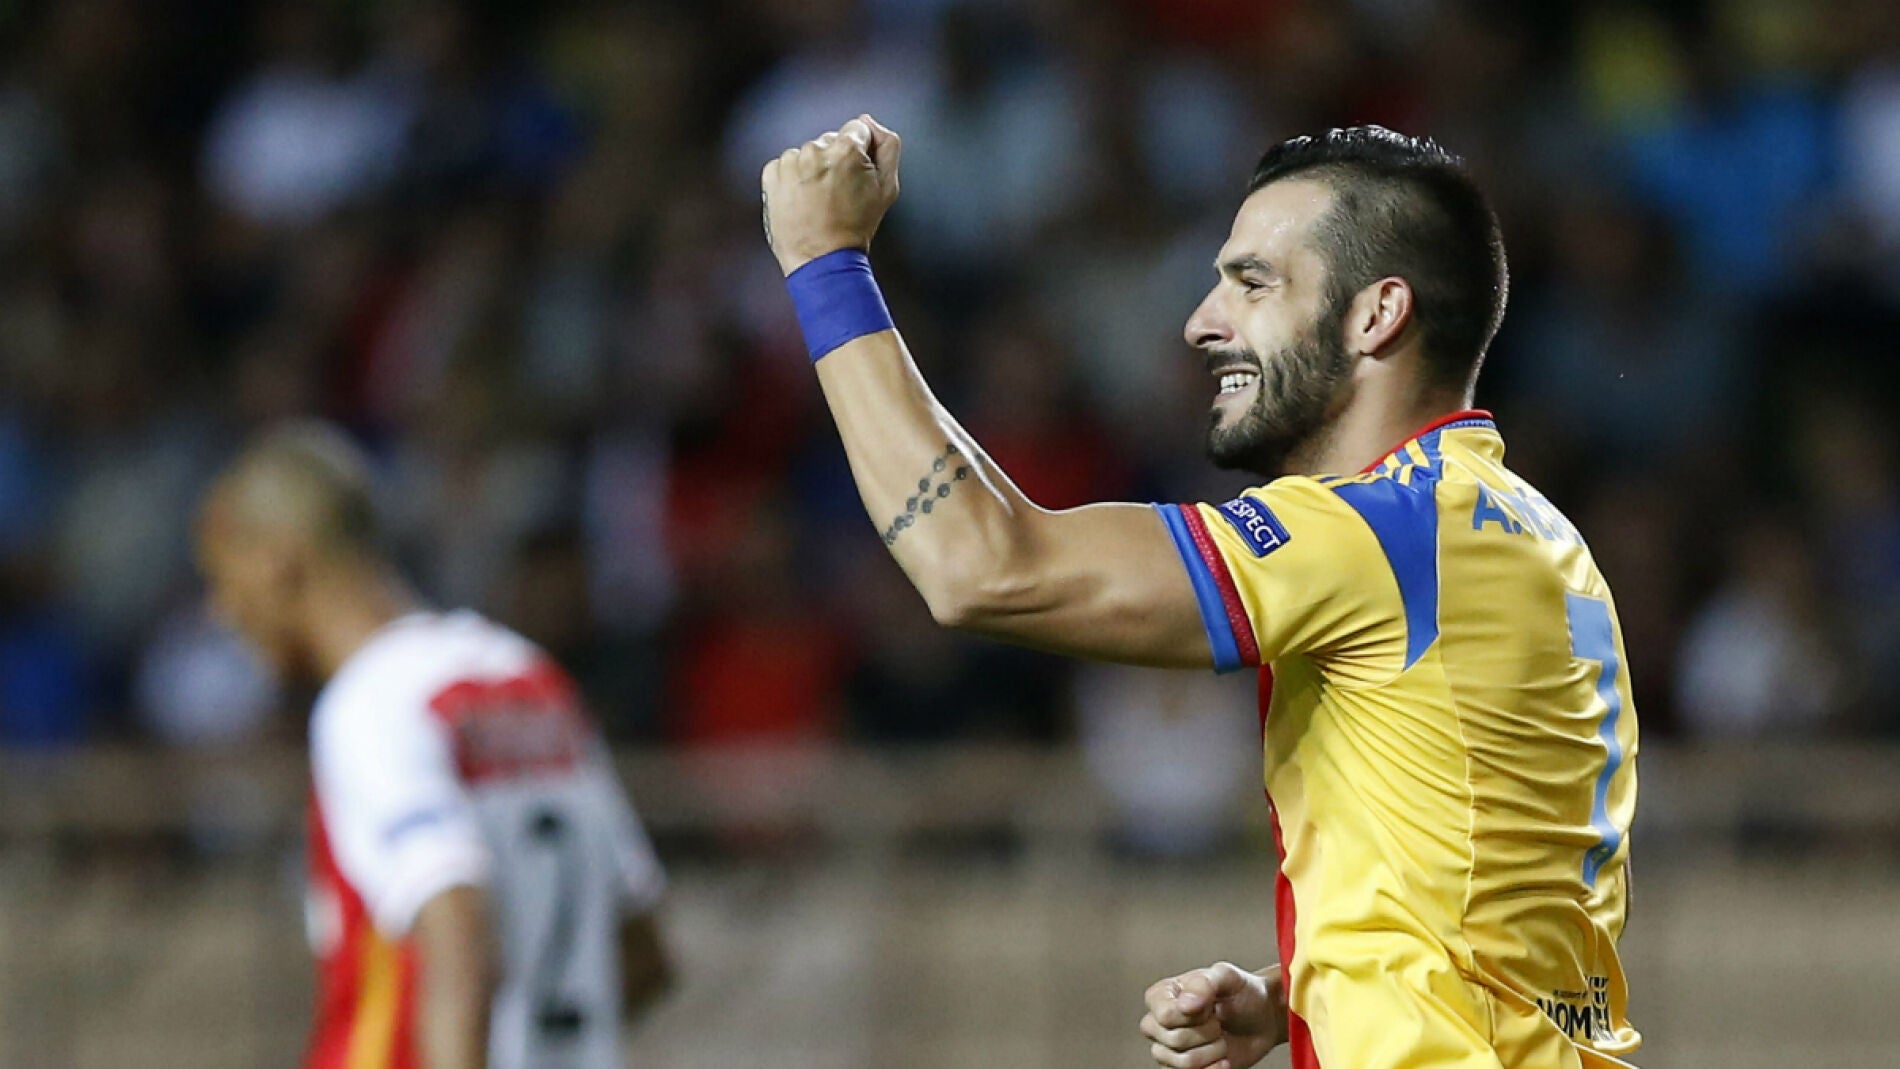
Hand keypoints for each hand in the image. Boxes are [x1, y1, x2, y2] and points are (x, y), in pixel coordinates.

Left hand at [760, 113, 900, 274]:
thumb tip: (868, 122)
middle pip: (830, 141)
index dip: (860, 153)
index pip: (856, 130)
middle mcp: (816, 150)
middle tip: (838, 193)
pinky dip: (793, 179)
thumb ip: (888, 145)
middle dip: (835, 161)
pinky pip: (786, 165)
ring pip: (808, 154)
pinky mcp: (772, 174)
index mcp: (846, 149)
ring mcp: (791, 162)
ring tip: (818, 200)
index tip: (856, 175)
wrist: (821, 259)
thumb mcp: (888, 187)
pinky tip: (802, 200)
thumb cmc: (856, 226)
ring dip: (813, 170)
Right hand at [1140, 962, 1287, 1068]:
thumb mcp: (1226, 976)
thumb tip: (1185, 1005)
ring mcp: (1168, 1049)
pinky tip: (1223, 1059)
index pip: (1166, 1015)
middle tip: (1218, 1021)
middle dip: (1208, 1033)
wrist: (1261, 1019)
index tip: (1210, 1005)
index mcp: (1161, 996)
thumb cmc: (1241, 993)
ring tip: (1220, 1038)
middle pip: (1174, 1040)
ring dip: (1213, 1051)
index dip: (1195, 1015)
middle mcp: (1158, 1023)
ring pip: (1184, 1063)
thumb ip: (1204, 984)